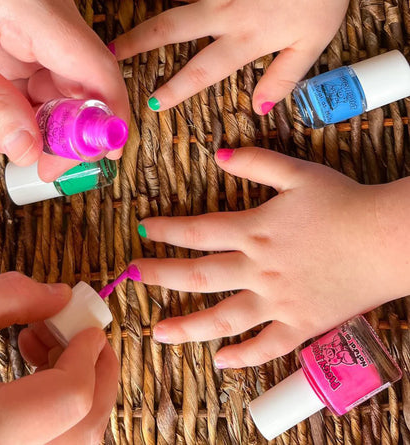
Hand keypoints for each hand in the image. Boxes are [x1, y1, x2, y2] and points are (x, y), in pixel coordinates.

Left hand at [0, 0, 127, 180]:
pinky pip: (39, 73)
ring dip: (32, 120)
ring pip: (60, 82)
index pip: (96, 68)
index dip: (107, 117)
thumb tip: (31, 149)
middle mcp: (48, 3)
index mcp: (30, 3)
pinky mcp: (29, 23)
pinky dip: (19, 102)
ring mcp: (40, 12)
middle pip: (83, 80)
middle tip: (32, 163)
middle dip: (60, 129)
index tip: (101, 158)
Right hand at [0, 273, 117, 444]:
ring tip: (45, 338)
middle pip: (83, 431)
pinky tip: (33, 362)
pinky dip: (59, 402)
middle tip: (84, 332)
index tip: (85, 319)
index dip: (88, 353)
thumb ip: (6, 296)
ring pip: (72, 442)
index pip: (68, 400)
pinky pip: (51, 441)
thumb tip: (61, 296)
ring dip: (79, 386)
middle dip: (97, 373)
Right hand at [102, 0, 389, 112]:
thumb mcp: (309, 47)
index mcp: (242, 38)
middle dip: (134, 41)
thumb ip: (282, 79)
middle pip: (167, 27)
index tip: (152, 103)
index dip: (175, 90)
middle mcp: (220, 9)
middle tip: (108, 50)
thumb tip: (260, 107)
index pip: (202, 71)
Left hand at [133, 148, 409, 367]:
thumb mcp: (298, 172)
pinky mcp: (302, 324)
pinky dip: (244, 356)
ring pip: (224, 318)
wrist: (389, 240)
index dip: (165, 230)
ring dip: (188, 325)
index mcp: (255, 230)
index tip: (142, 230)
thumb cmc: (345, 203)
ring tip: (158, 332)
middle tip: (132, 277)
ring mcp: (278, 300)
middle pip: (198, 274)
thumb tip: (218, 154)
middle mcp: (258, 268)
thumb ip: (255, 162)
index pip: (197, 231)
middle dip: (160, 275)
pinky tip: (221, 360)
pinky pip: (268, 346)